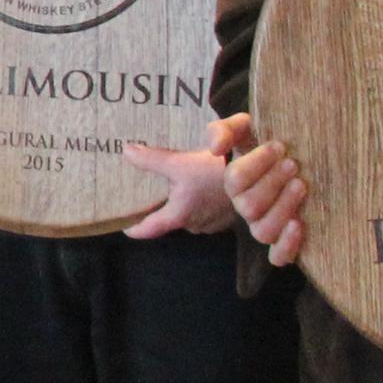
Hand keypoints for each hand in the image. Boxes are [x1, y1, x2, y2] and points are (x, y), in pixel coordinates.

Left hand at [119, 113, 250, 239]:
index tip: (123, 225)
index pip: (148, 230)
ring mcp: (212, 223)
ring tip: (173, 187)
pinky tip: (199, 187)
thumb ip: (152, 160)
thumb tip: (126, 152)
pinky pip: (205, 212)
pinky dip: (199, 202)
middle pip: (168, 219)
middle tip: (146, 195)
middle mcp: (194, 225)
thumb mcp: (181, 163)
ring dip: (182, 204)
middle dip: (159, 208)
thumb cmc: (217, 172)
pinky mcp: (226, 217)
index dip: (134, 228)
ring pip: (188, 215)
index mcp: (178, 215)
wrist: (259, 176)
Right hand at [225, 125, 310, 266]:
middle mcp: (246, 207)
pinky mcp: (285, 241)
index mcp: (235, 183)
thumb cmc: (269, 144)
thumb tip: (216, 148)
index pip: (235, 180)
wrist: (296, 159)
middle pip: (249, 207)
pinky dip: (287, 245)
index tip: (278, 146)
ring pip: (263, 231)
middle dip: (273, 183)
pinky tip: (299, 224)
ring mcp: (265, 225)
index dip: (256, 164)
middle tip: (293, 164)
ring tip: (301, 185)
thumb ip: (225, 130)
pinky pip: (278, 256)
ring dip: (282, 207)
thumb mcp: (245, 128)